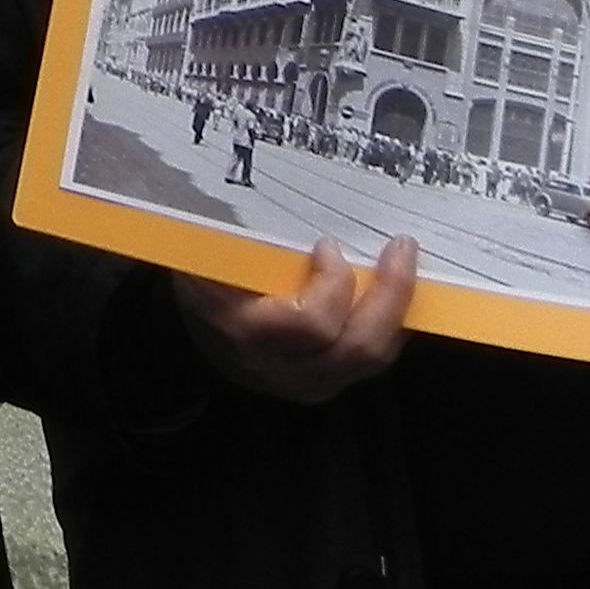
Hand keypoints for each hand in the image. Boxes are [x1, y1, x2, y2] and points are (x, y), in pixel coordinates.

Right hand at [171, 237, 416, 404]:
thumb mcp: (209, 256)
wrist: (185, 333)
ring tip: (404, 269)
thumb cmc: (200, 279)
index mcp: (244, 332)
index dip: (333, 284)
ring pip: (372, 359)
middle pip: (356, 347)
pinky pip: (369, 363)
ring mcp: (302, 385)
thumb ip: (246, 240)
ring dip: (397, 310)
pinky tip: (391, 297)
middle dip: (392, 294)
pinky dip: (388, 327)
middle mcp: (278, 369)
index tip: (327, 244)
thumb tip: (297, 201)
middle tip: (401, 248)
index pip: (310, 323)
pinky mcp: (320, 387)